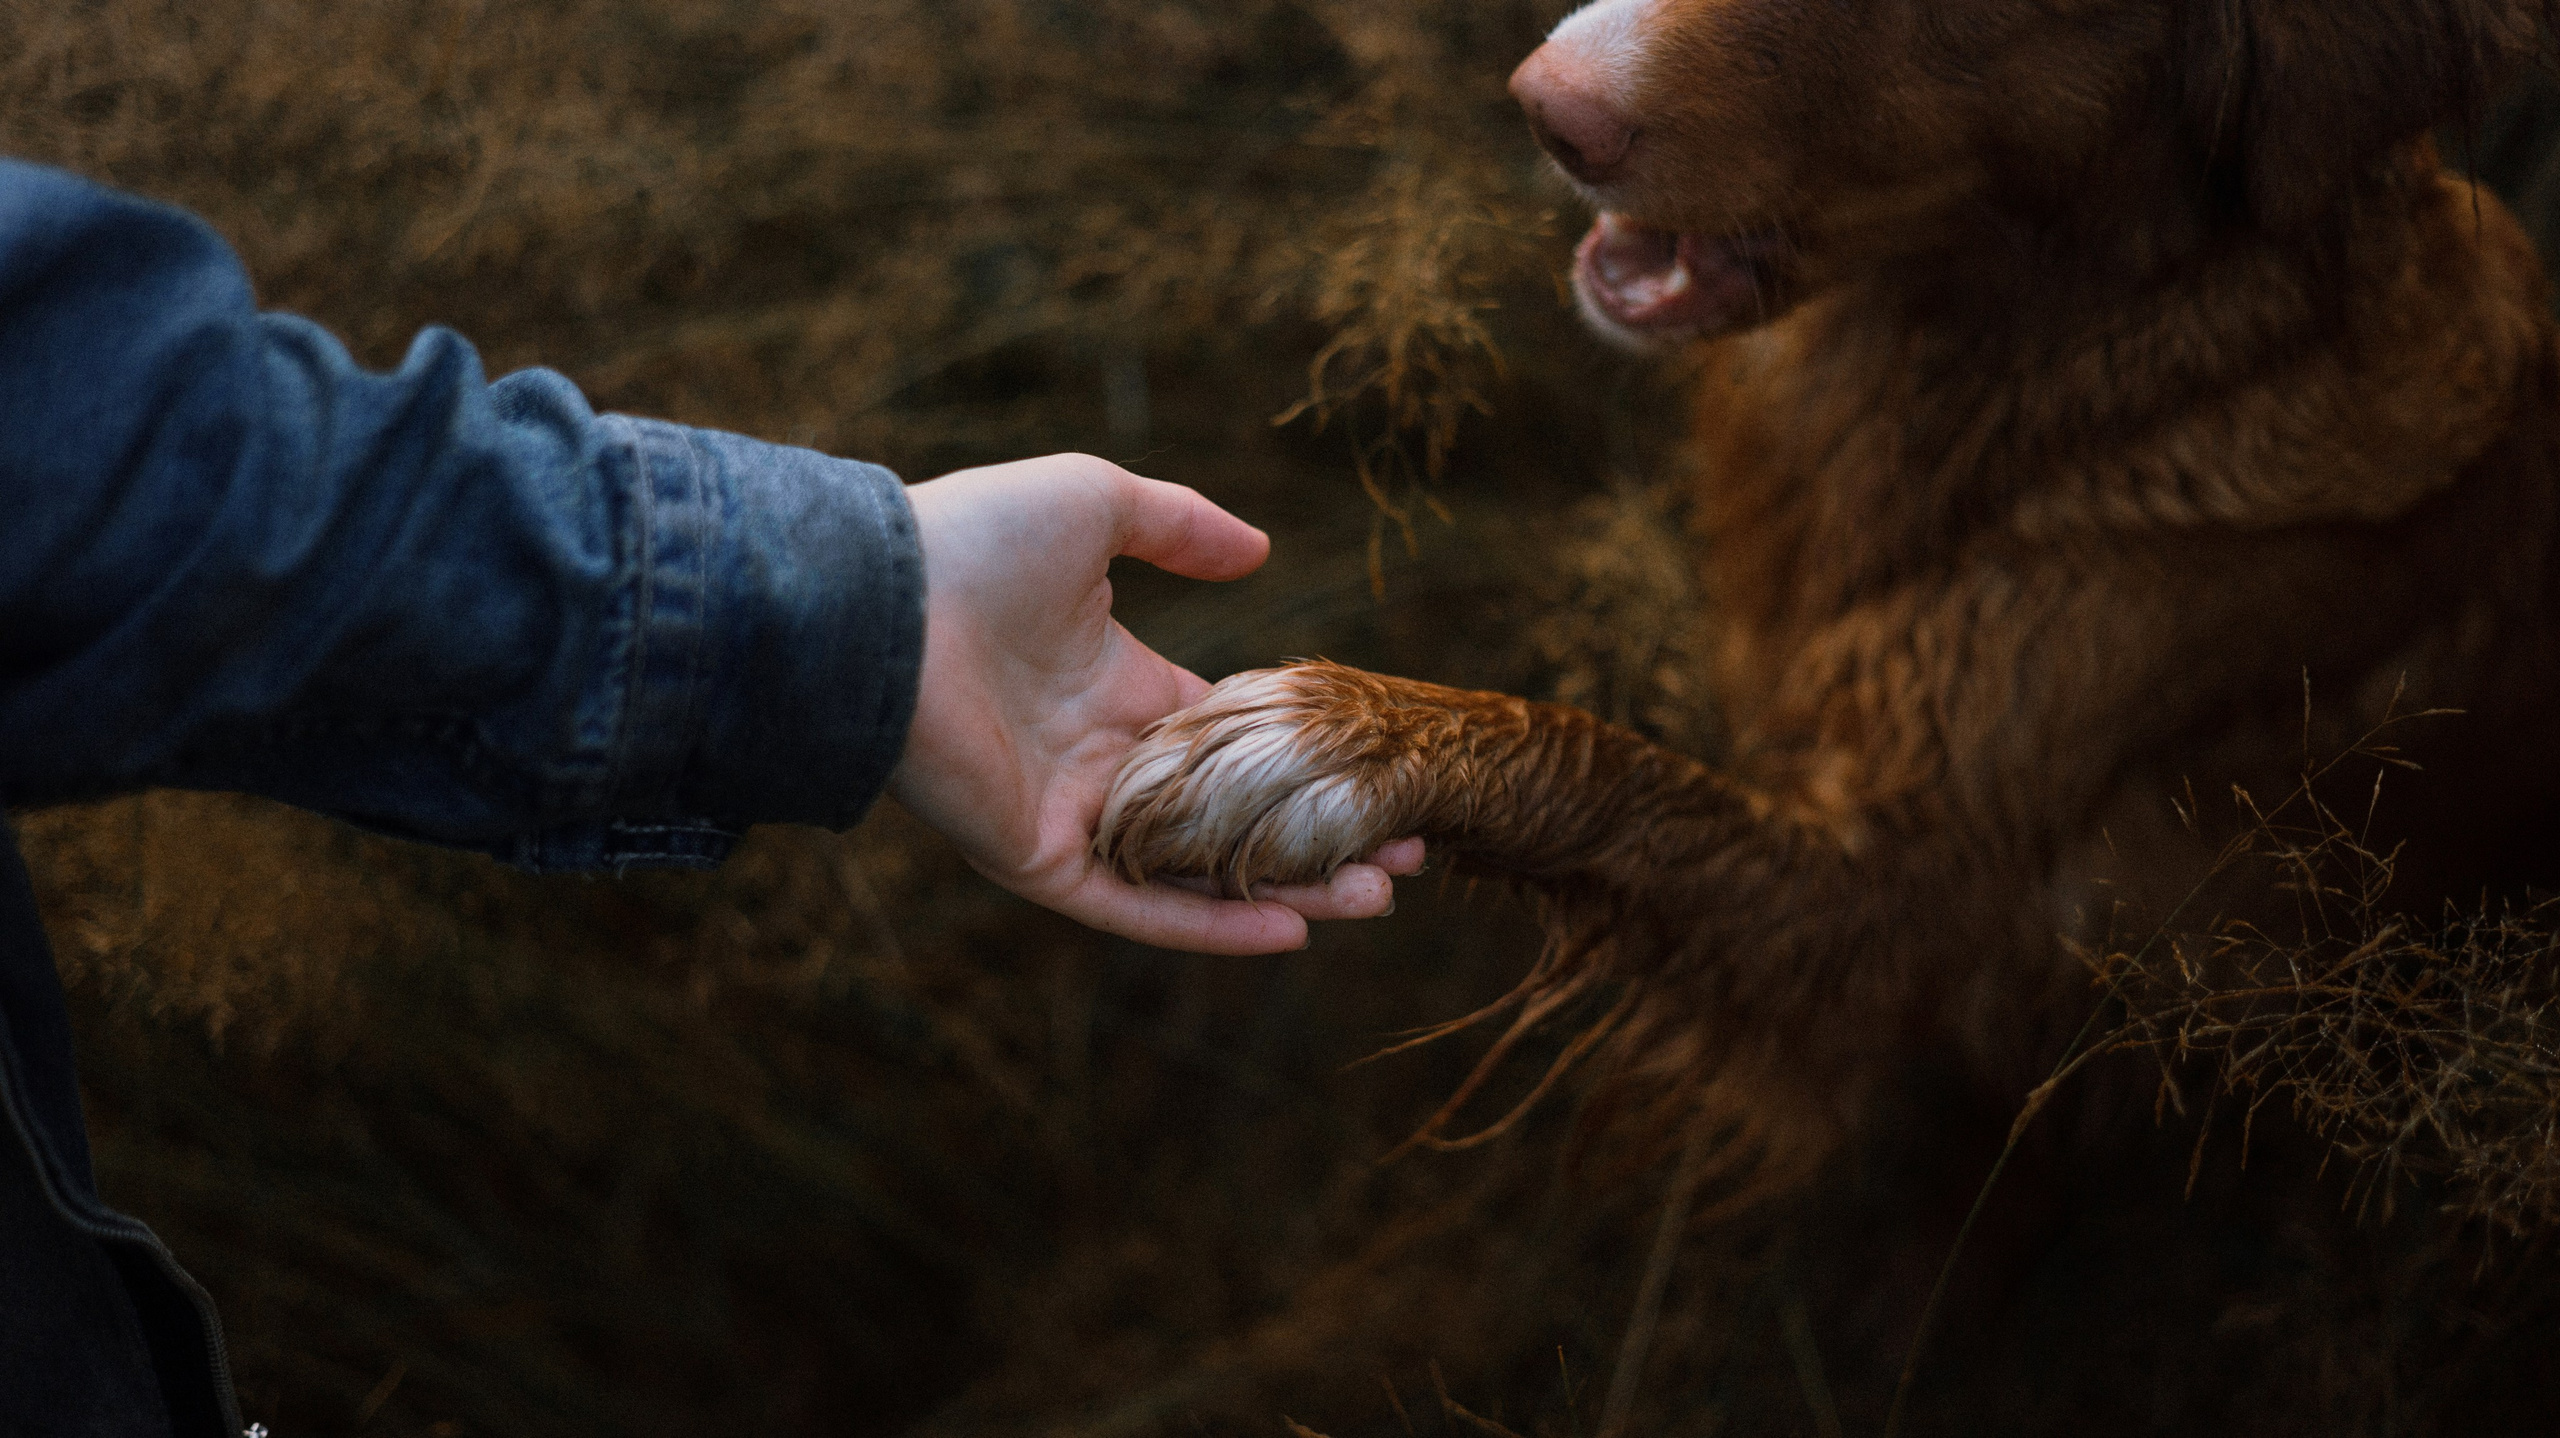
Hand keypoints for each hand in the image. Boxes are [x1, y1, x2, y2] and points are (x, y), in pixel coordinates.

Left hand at [886, 454, 1423, 954]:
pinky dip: (1210, 924)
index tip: (1384, 770)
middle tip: (1405, 850)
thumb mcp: (1098, 506)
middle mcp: (1099, 756)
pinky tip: (1292, 929)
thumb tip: (1259, 553)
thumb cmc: (976, 541)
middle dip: (1318, 834)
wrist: (881, 598)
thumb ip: (1180, 527)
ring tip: (1377, 897)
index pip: (1230, 736)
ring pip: (1196, 870)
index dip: (1307, 756)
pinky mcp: (1037, 857)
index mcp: (1116, 684)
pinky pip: (1135, 905)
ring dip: (1288, 888)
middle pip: (1231, 813)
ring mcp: (1070, 814)